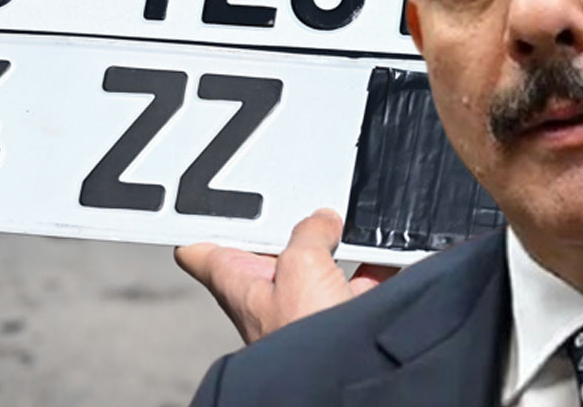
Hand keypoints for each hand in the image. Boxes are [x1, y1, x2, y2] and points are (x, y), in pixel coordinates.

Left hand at [174, 209, 399, 343]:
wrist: (350, 380)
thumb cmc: (307, 341)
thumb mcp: (303, 264)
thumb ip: (309, 233)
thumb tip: (323, 221)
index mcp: (238, 283)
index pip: (200, 252)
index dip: (202, 225)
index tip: (208, 201)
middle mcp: (266, 298)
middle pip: (267, 250)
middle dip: (287, 225)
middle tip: (301, 201)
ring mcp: (303, 309)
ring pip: (314, 264)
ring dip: (332, 246)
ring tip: (346, 226)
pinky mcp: (338, 320)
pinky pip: (354, 283)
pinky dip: (369, 268)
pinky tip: (383, 254)